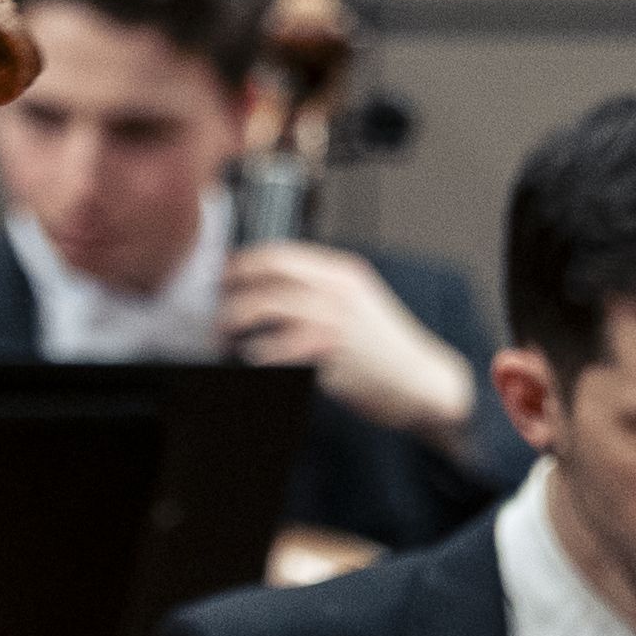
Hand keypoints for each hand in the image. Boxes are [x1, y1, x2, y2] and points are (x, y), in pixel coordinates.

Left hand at [220, 241, 481, 446]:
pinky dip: (255, 358)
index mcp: (342, 273)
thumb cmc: (385, 346)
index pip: (279, 255)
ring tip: (223, 341)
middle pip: (266, 279)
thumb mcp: (359, 300)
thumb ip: (321, 287)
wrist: (420, 381)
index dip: (242, 263)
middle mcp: (336, 293)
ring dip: (233, 325)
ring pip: (264, 310)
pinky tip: (249, 363)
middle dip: (231, 293)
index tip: (222, 276)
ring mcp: (332, 324)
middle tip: (215, 312)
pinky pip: (276, 353)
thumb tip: (268, 283)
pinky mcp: (328, 359)